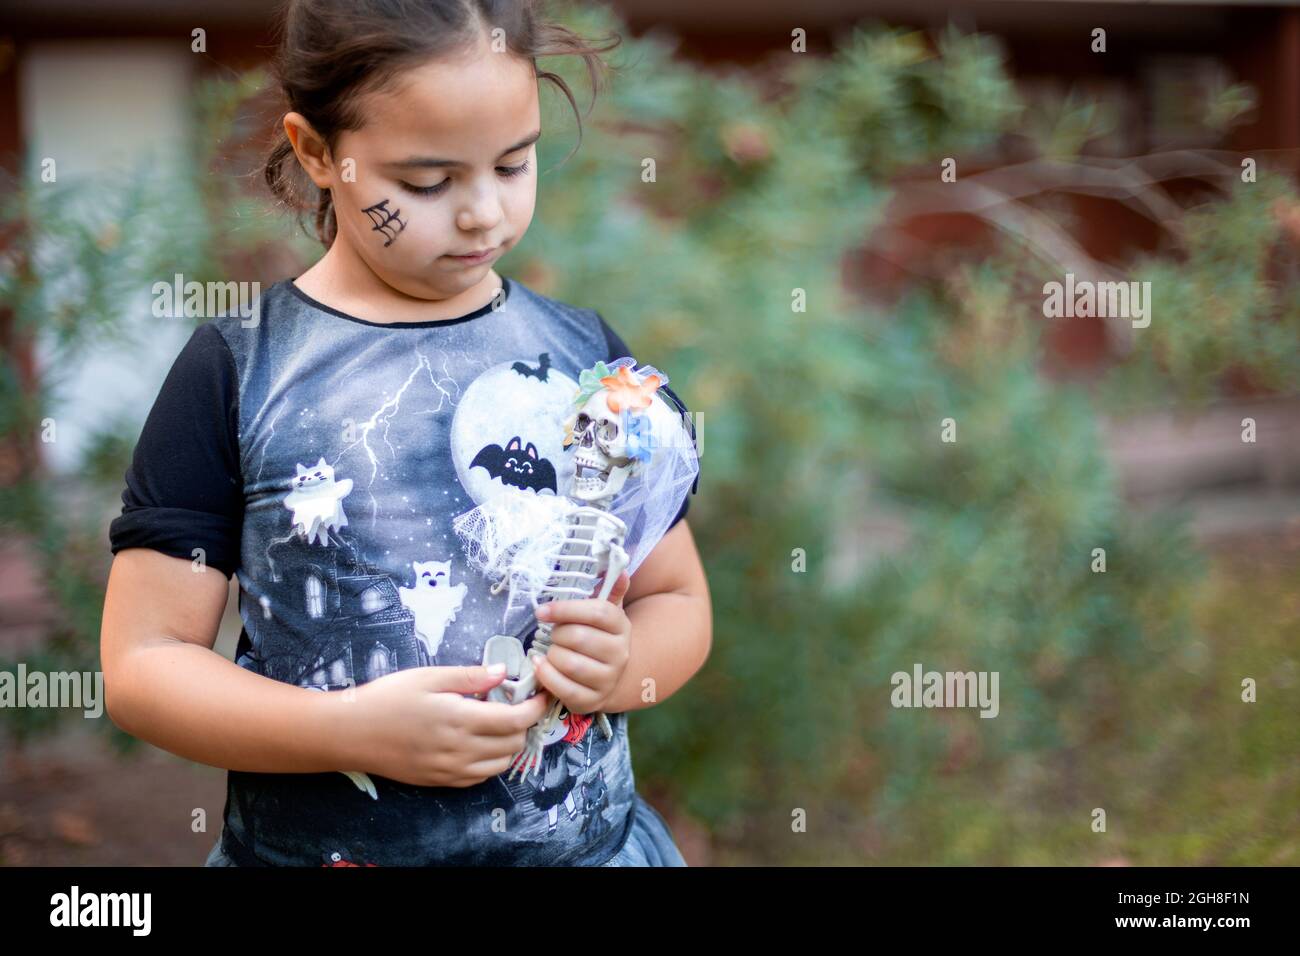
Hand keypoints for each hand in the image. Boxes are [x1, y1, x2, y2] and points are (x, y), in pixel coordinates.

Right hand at [347, 665, 552, 787]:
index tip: (540, 693)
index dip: (535, 707)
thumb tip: (503, 672)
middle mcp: (460, 751)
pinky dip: (491, 761)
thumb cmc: (388, 698)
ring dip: (510, 744)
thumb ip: (470, 676)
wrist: (351, 733)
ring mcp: (450, 770)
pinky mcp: (440, 781)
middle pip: (513, 744)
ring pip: (500, 765)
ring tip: (501, 722)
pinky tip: (481, 742)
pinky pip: (479, 777)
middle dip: (524, 723)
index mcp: (460, 720)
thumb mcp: (429, 677)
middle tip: (518, 703)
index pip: (516, 720)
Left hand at [532, 570, 631, 714]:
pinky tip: (540, 666)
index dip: (566, 609)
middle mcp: (619, 654)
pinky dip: (546, 675)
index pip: (597, 612)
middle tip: (551, 634)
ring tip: (550, 651)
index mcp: (621, 626)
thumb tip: (621, 569)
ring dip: (551, 654)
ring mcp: (608, 679)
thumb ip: (609, 590)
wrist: (608, 676)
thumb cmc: (597, 637)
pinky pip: (563, 687)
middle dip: (557, 634)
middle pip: (579, 637)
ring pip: (570, 663)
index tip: (542, 611)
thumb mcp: (604, 613)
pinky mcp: (592, 701)